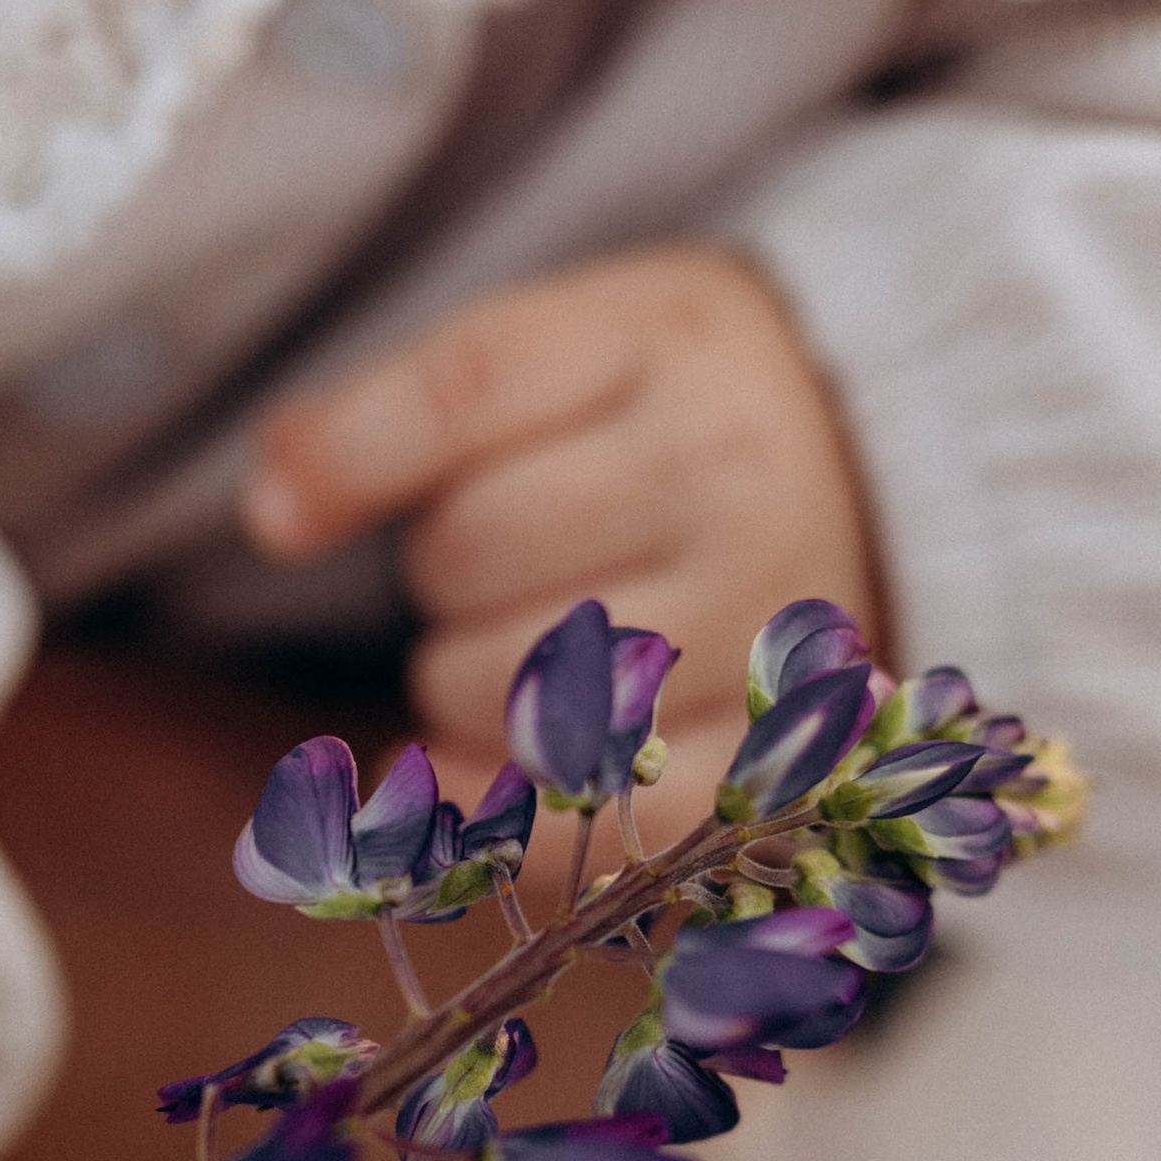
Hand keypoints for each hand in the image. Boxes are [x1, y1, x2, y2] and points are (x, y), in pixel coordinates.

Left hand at [240, 244, 881, 839]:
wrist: (887, 470)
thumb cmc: (673, 408)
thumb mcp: (567, 344)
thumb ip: (407, 406)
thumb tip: (272, 508)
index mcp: (670, 341)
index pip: (470, 387)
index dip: (350, 456)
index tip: (277, 519)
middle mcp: (733, 478)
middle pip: (471, 554)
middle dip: (443, 569)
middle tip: (509, 554)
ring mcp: (761, 626)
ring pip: (507, 692)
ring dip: (471, 684)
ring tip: (538, 638)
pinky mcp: (774, 757)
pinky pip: (593, 819)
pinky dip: (511, 809)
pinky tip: (490, 771)